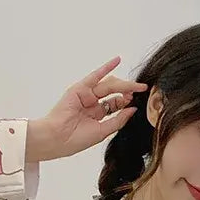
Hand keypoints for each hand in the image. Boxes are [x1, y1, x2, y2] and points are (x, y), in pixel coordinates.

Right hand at [26, 57, 147, 161]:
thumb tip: (133, 109)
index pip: (115, 104)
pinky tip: (117, 60)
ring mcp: (86, 95)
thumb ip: (118, 120)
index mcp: (96, 114)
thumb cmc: (76, 139)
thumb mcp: (103, 131)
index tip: (136, 101)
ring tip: (135, 86)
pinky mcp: (80, 88)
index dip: (126, 102)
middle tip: (142, 89)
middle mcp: (91, 103)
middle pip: (113, 93)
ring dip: (122, 84)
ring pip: (108, 86)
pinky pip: (95, 76)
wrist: (58, 139)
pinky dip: (106, 67)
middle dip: (128, 91)